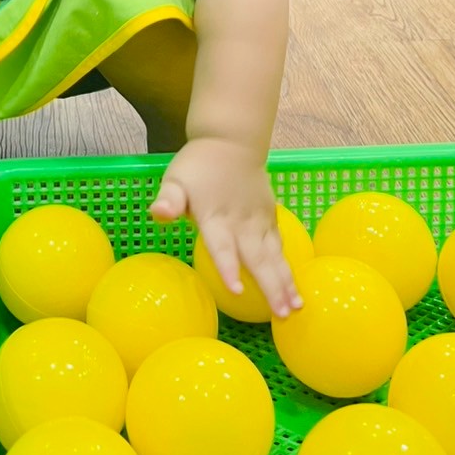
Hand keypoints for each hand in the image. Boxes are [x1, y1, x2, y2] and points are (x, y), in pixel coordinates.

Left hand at [150, 136, 300, 316]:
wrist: (231, 140)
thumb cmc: (198, 165)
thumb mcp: (175, 179)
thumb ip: (169, 200)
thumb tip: (157, 214)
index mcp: (215, 217)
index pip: (221, 246)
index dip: (227, 268)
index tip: (236, 290)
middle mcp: (241, 222)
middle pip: (257, 258)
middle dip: (271, 287)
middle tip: (282, 314)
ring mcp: (259, 220)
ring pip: (275, 255)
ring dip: (286, 281)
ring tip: (297, 306)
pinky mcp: (270, 217)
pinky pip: (280, 245)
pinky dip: (288, 266)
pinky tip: (294, 286)